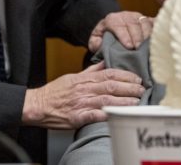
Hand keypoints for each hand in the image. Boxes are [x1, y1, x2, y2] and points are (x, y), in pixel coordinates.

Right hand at [21, 62, 143, 128]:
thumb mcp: (73, 77)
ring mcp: (81, 103)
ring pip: (106, 99)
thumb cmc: (56, 92)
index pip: (110, 73)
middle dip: (129, 87)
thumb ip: (91, 71)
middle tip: (142, 89)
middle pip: (111, 85)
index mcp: (85, 79)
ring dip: (123, 101)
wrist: (38, 105)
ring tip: (136, 102)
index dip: (126, 75)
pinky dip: (106, 114)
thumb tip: (105, 62)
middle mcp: (85, 89)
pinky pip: (94, 115)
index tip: (137, 78)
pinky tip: (117, 115)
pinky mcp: (77, 117)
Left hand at [88, 10, 153, 51]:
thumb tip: (101, 46)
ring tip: (148, 47)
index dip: (124, 35)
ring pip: (145, 23)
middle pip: (133, 24)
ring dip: (147, 35)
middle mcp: (127, 16)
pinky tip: (159, 40)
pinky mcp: (149, 20)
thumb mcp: (96, 39)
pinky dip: (158, 30)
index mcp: (112, 19)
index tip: (128, 46)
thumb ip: (95, 43)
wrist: (113, 27)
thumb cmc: (105, 36)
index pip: (118, 25)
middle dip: (136, 37)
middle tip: (138, 48)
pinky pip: (155, 23)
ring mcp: (139, 17)